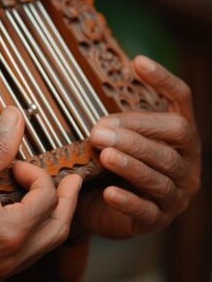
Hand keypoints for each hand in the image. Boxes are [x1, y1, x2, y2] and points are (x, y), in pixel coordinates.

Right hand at [0, 107, 81, 281]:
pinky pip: (28, 256)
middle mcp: (14, 256)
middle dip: (68, 201)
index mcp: (11, 231)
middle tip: (72, 183)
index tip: (18, 166)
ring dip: (54, 219)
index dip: (36, 174)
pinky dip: (35, 235)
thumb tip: (13, 117)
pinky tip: (24, 221)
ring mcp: (5, 270)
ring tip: (54, 200)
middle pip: (59, 228)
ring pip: (45, 245)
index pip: (45, 198)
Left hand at [77, 56, 200, 238]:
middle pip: (174, 138)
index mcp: (177, 137)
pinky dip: (128, 201)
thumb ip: (113, 124)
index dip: (164, 80)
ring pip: (161, 174)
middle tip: (99, 131)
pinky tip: (109, 193)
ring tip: (105, 154)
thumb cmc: (106, 165)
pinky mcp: (158, 220)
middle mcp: (185, 162)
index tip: (137, 61)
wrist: (95, 206)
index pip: (181, 101)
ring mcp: (175, 193)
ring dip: (132, 162)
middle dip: (137, 132)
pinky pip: (147, 211)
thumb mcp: (112, 139)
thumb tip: (102, 116)